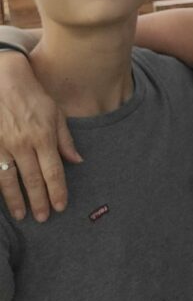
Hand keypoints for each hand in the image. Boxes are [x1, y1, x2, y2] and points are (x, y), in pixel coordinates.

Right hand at [0, 52, 81, 221]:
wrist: (4, 82)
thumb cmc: (34, 97)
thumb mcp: (56, 114)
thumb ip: (65, 140)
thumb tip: (77, 161)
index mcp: (43, 137)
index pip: (53, 172)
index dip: (57, 191)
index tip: (61, 206)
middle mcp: (23, 145)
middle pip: (32, 180)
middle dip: (39, 201)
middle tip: (44, 218)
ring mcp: (3, 146)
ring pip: (9, 180)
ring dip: (16, 200)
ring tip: (23, 215)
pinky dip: (0, 186)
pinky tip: (3, 196)